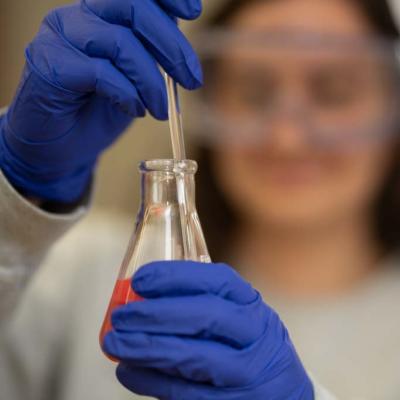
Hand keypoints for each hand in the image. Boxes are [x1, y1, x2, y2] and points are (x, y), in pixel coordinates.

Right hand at [0, 0, 201, 202]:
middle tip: (193, 80)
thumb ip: (150, 59)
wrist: (60, 146)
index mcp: (99, 15)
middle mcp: (78, 17)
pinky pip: (100, 72)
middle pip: (132, 7)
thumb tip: (183, 52)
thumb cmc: (96, 112)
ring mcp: (59, 38)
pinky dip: (127, 94)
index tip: (193, 11)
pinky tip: (136, 110)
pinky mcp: (49, 65)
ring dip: (150, 81)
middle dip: (171, 45)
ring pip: (118, 42)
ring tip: (160, 110)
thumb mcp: (133, 82)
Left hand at [103, 261, 313, 399]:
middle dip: (156, 313)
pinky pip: (186, 393)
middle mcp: (255, 333)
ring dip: (147, 348)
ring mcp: (248, 372)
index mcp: (251, 303)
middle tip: (122, 315)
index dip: (175, 277)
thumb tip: (141, 297)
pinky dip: (152, 380)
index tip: (140, 280)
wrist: (285, 392)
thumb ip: (201, 304)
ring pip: (194, 357)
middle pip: (206, 316)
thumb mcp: (238, 315)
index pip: (217, 280)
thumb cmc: (247, 345)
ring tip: (114, 342)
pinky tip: (129, 371)